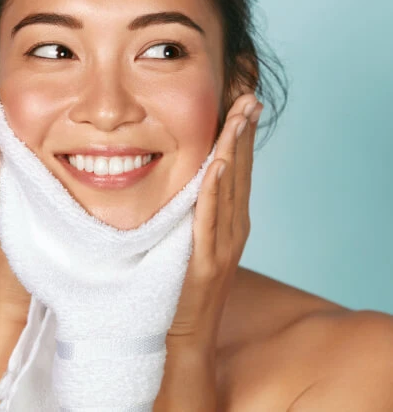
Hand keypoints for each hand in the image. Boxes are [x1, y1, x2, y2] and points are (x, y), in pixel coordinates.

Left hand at [167, 93, 262, 346]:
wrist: (184, 334)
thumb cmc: (184, 284)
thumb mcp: (196, 239)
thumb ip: (198, 211)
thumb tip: (188, 179)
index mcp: (231, 221)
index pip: (238, 170)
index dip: (242, 137)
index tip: (244, 104)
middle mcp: (234, 228)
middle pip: (241, 172)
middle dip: (244, 133)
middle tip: (249, 98)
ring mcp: (224, 245)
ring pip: (230, 189)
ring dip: (234, 151)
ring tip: (239, 117)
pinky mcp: (207, 261)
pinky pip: (210, 219)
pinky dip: (215, 190)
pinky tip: (219, 164)